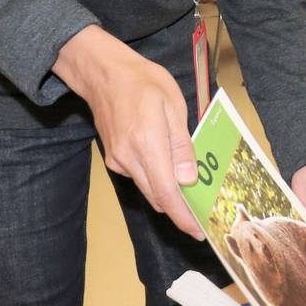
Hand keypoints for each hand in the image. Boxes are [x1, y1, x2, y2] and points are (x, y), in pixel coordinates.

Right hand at [53, 24, 202, 238]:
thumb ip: (181, 144)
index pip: (166, 192)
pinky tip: (166, 162)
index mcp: (147, 142)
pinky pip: (139, 176)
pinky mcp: (113, 160)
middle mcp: (129, 157)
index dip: (183, 216)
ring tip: (189, 183)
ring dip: (168, 191)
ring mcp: (118, 160)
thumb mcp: (173, 104)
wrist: (103, 74)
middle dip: (180, 209)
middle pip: (157, 197)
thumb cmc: (143, 81)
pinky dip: (155, 177)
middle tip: (202, 213)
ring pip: (149, 188)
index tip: (197, 231)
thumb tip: (188, 180)